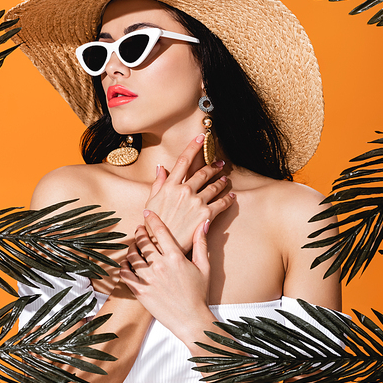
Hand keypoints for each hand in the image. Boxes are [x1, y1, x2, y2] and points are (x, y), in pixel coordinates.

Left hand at [119, 211, 213, 339]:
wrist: (191, 320)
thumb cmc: (199, 294)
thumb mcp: (204, 267)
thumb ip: (201, 243)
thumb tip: (204, 223)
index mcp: (176, 257)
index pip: (160, 231)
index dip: (152, 219)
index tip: (147, 212)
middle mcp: (161, 266)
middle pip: (143, 241)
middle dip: (139, 232)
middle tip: (139, 229)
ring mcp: (149, 279)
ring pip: (132, 255)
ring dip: (131, 247)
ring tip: (133, 246)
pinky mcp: (140, 292)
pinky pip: (126, 274)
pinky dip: (124, 266)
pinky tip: (127, 264)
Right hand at [144, 135, 234, 252]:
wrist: (161, 246)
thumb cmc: (154, 225)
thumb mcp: (151, 202)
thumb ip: (158, 183)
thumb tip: (160, 168)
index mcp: (169, 186)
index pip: (183, 160)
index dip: (193, 146)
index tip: (201, 136)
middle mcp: (183, 190)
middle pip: (202, 173)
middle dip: (213, 167)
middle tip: (220, 164)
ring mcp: (195, 202)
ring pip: (214, 186)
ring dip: (221, 182)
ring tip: (225, 179)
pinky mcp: (205, 215)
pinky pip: (221, 204)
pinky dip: (228, 199)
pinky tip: (231, 197)